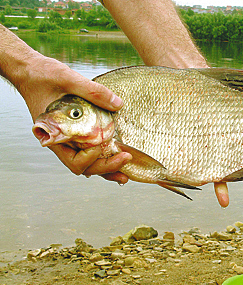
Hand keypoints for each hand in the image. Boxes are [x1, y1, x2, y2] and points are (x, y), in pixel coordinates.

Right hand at [19, 53, 130, 181]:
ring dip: (108, 167)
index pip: (73, 161)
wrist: (30, 70)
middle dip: (106, 167)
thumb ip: (93, 91)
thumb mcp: (68, 79)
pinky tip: (119, 156)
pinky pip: (91, 149)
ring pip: (89, 162)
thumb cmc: (42, 75)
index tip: (100, 146)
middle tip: (126, 158)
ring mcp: (70, 138)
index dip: (90, 159)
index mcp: (54, 135)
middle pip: (85, 166)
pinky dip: (105, 156)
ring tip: (126, 170)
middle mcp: (62, 141)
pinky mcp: (78, 132)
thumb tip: (118, 104)